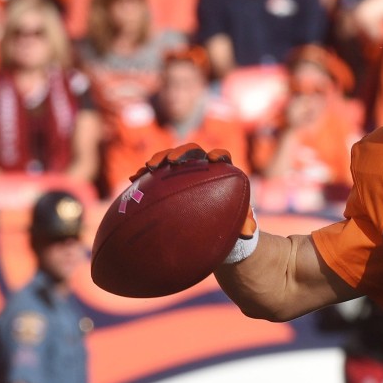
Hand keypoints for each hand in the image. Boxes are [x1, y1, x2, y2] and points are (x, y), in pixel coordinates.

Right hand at [130, 143, 254, 237]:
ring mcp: (182, 171)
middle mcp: (201, 166)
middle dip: (182, 152)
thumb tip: (249, 231)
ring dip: (160, 157)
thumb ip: (245, 226)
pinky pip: (155, 172)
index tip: (213, 159)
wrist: (211, 226)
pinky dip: (145, 173)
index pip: (222, 155)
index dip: (218, 154)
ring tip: (149, 167)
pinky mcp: (167, 178)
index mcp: (222, 171)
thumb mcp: (238, 225)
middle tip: (173, 162)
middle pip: (192, 151)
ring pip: (171, 157)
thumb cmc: (228, 222)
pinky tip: (134, 179)